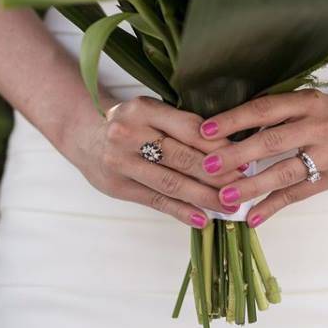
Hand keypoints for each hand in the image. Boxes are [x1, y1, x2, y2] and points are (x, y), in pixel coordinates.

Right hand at [66, 96, 247, 227]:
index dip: (219, 146)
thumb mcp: (153, 112)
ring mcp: (121, 162)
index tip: (244, 158)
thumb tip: (230, 148)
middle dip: (218, 174)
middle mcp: (128, 133)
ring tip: (229, 206)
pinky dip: (181, 211)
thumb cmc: (131, 123)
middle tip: (244, 185)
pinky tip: (202, 218)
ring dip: (204, 196)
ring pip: (171, 182)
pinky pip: (156, 200)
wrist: (83, 135)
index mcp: (143, 109)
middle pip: (182, 157)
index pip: (190, 128)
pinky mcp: (118, 186)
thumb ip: (183, 126)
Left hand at [196, 88, 327, 226]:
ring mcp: (326, 154)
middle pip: (273, 141)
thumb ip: (278, 113)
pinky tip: (253, 217)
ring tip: (226, 197)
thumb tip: (230, 126)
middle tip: (208, 166)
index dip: (234, 120)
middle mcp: (318, 127)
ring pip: (285, 172)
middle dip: (237, 155)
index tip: (205, 130)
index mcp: (307, 103)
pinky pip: (298, 194)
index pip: (265, 109)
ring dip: (253, 186)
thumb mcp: (308, 102)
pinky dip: (274, 206)